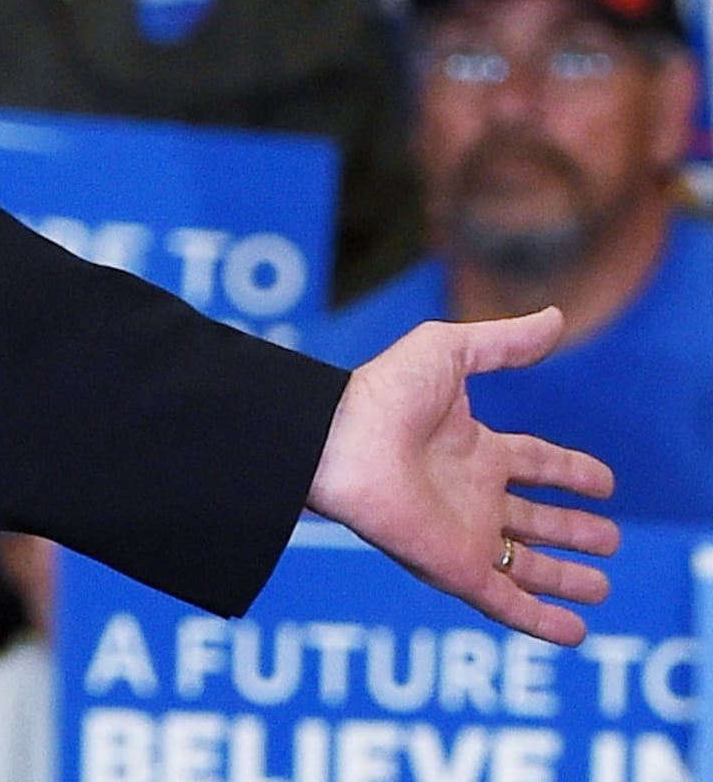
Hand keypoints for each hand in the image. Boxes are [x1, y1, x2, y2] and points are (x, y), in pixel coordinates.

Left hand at [306, 310, 618, 641]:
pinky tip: (574, 631)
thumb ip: (502, 341)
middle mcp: (471, 494)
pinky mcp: (456, 568)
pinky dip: (541, 620)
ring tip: (602, 586)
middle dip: (573, 530)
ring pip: (527, 566)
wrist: (338, 442)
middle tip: (610, 539)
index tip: (605, 481)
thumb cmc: (383, 393)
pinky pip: (506, 603)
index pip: (535, 463)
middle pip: (534, 519)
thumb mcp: (447, 352)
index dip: (570, 471)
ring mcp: (465, 534)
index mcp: (473, 448)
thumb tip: (554, 318)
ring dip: (565, 578)